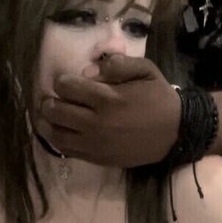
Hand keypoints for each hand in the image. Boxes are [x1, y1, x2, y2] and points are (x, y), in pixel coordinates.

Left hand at [34, 55, 179, 165]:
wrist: (175, 133)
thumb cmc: (159, 98)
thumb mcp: (146, 70)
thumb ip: (117, 64)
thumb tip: (87, 70)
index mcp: (108, 98)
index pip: (66, 86)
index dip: (61, 80)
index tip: (66, 81)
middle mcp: (97, 122)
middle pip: (55, 110)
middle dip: (49, 100)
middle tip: (51, 97)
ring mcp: (95, 143)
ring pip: (55, 134)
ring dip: (46, 122)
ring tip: (47, 115)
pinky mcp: (97, 158)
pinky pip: (66, 150)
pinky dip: (57, 139)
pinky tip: (58, 131)